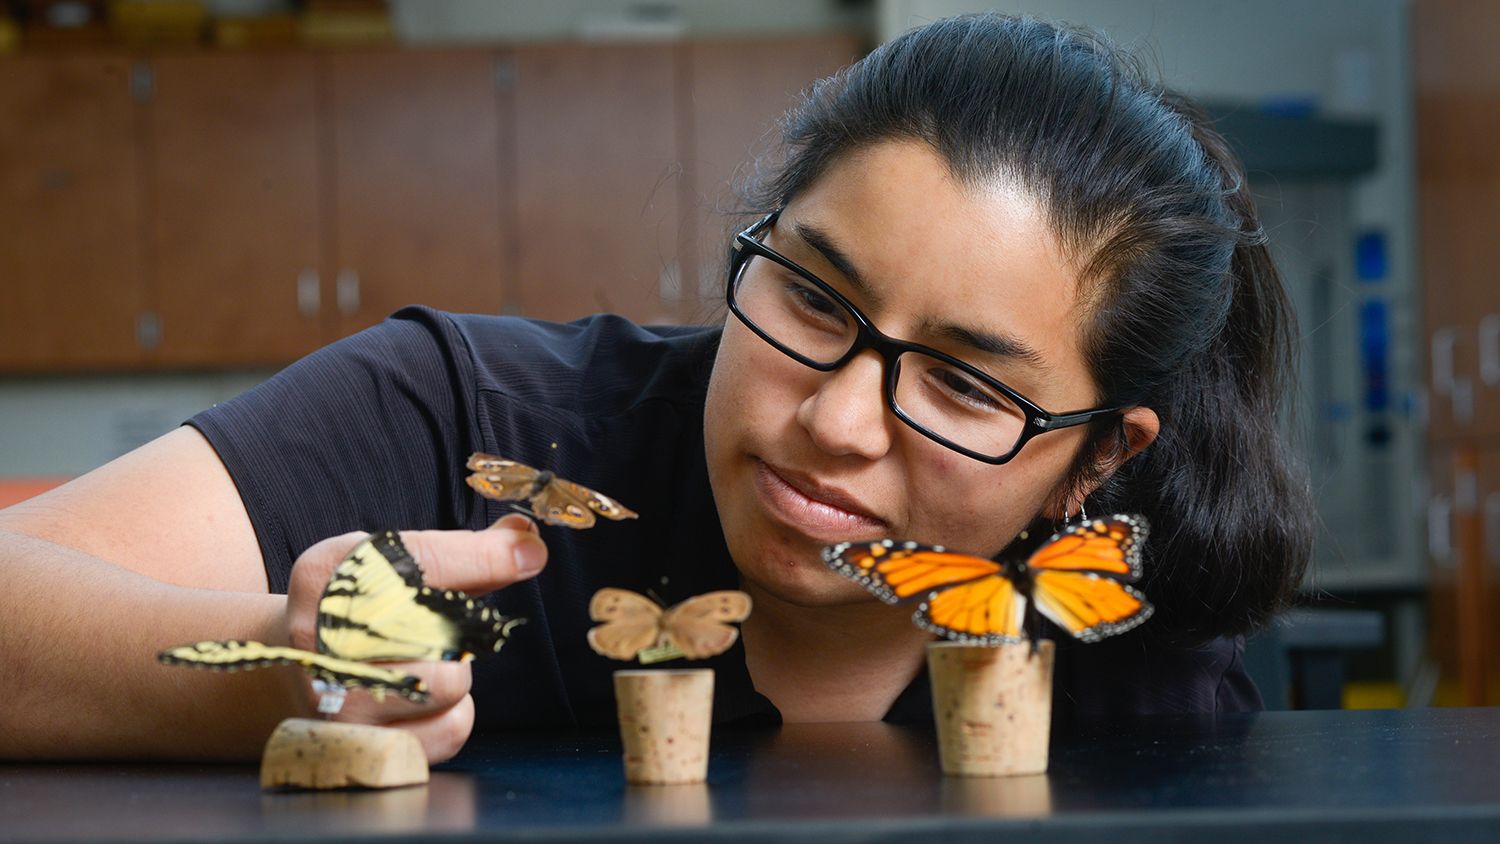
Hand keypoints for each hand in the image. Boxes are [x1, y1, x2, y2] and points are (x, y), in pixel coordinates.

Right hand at [282, 513, 546, 760]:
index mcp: (326, 576)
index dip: (486, 557)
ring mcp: (338, 701)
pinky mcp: (363, 749)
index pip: (421, 560)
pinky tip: (425, 699)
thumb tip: (526, 540)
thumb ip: (459, 552)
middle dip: (466, 620)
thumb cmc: (355, 607)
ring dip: (456, 668)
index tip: (528, 552)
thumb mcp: (386, 563)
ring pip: (452, 681)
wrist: (285, 667)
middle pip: (442, 623)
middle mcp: (321, 639)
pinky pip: (451, 728)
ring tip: (426, 661)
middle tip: (453, 621)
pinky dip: (455, 712)